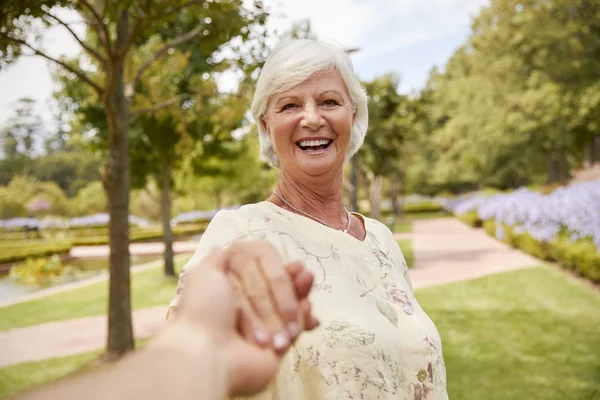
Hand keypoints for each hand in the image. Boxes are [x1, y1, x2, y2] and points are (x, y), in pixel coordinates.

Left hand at [164, 248, 316, 395]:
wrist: (208, 351)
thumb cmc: (205, 309)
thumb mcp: (205, 274)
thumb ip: (218, 259)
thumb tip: (224, 247)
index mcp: (230, 291)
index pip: (260, 274)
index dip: (277, 269)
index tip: (292, 264)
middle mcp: (246, 309)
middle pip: (276, 290)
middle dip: (290, 283)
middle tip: (306, 274)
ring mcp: (263, 329)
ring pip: (289, 307)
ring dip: (300, 295)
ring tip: (309, 280)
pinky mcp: (276, 347)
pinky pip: (296, 328)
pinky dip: (303, 316)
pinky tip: (309, 307)